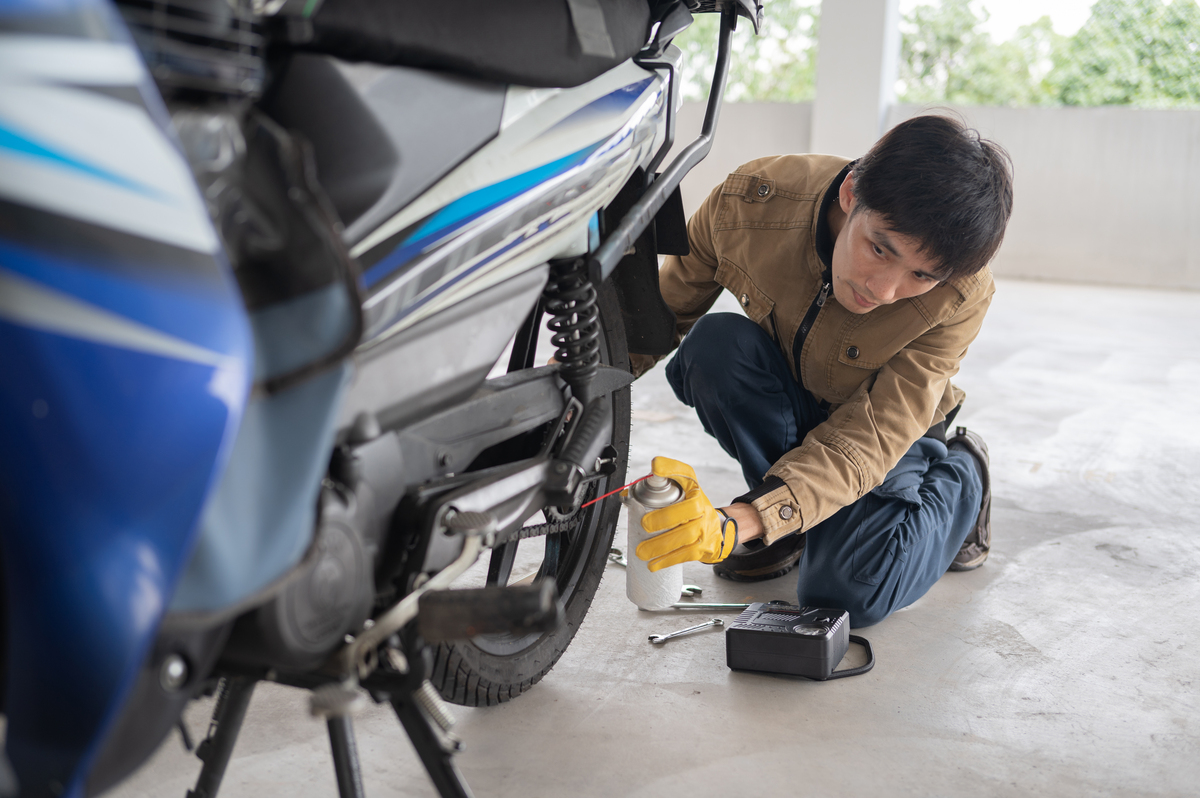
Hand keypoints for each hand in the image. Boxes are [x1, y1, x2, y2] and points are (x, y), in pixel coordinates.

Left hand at [635, 456, 737, 570]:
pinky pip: (687, 554)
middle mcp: (703, 506)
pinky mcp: (704, 547)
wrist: (719, 529)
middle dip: (665, 518)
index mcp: (694, 489)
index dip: (671, 469)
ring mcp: (705, 528)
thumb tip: (626, 495)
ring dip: (662, 545)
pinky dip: (669, 560)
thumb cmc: (693, 509)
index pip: (685, 474)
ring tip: (642, 552)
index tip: (656, 469)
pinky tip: (654, 565)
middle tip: (644, 524)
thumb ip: (656, 489)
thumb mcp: (681, 492)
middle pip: (689, 510)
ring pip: (686, 536)